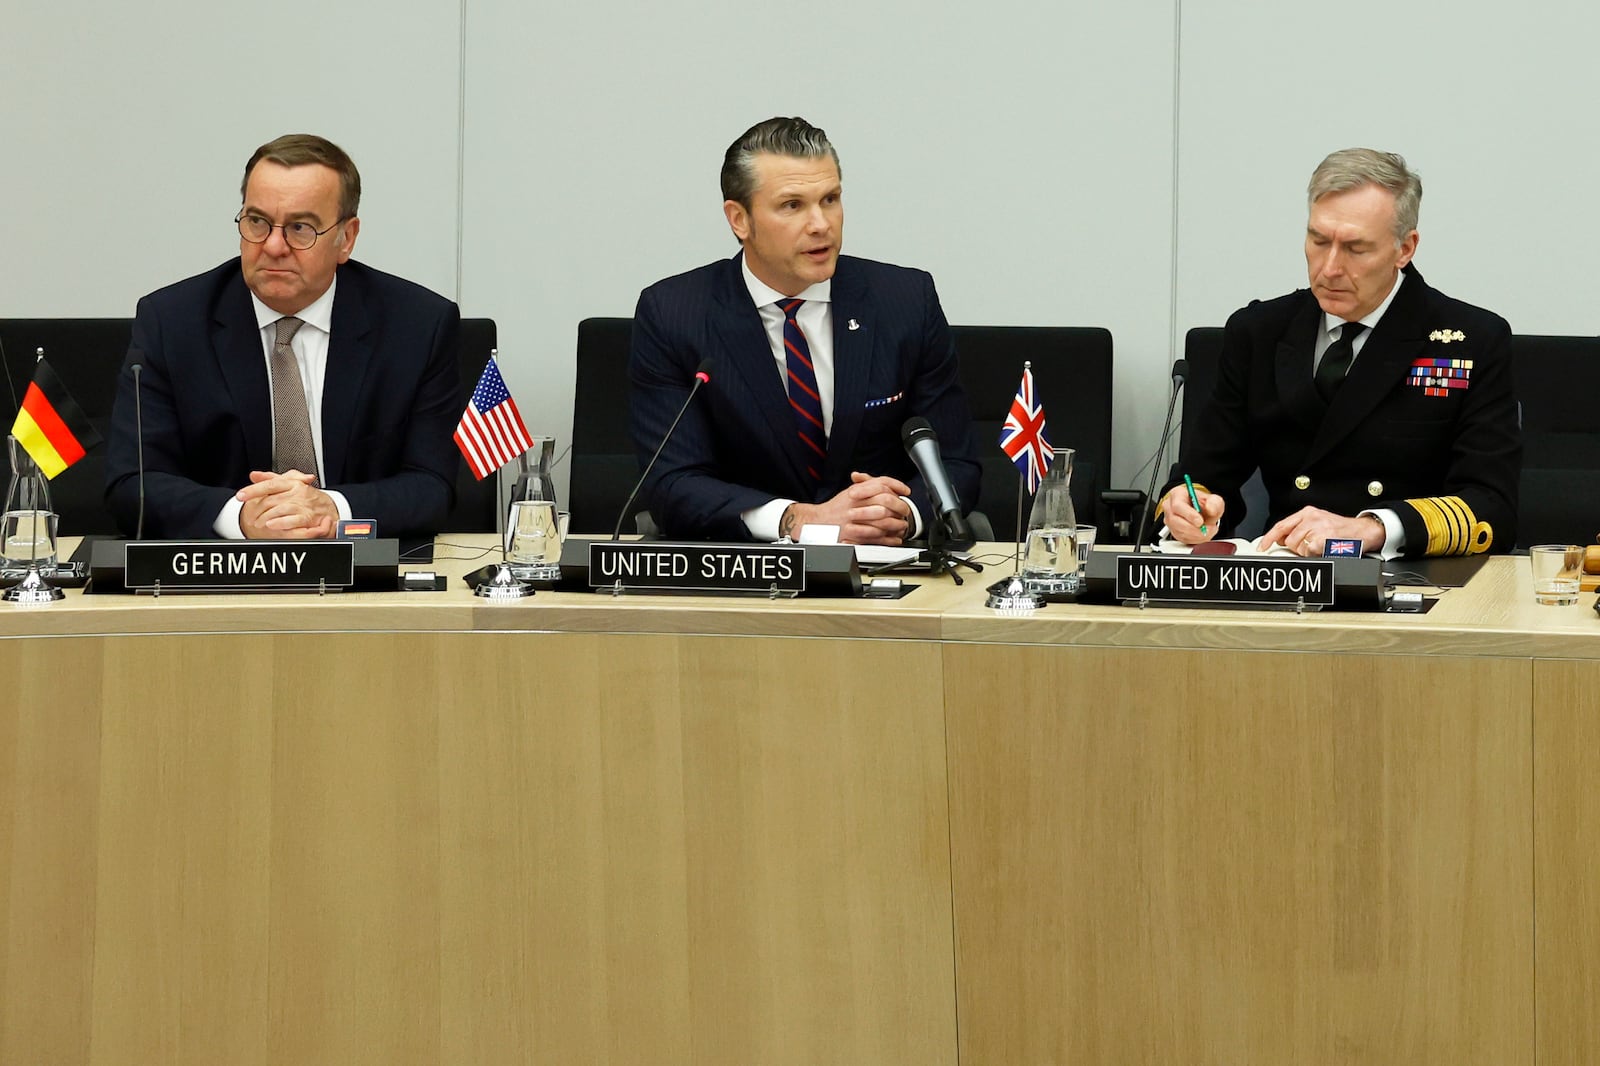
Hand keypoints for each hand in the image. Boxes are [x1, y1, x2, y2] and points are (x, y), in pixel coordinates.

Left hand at [236, 469, 337, 539]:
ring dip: (267, 517)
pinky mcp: (309, 517)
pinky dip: (282, 522)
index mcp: (292, 483)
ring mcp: (304, 505)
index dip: (254, 490)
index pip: (270, 484)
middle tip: (250, 517)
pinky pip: (294, 520)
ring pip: (281, 509)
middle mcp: (298, 492)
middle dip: (258, 509)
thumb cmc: (310, 498)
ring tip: (258, 523)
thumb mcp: (292, 484)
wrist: (332, 509)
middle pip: (272, 499)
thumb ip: (272, 479)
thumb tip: (254, 475)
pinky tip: (272, 524)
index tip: (240, 496)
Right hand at [782, 472, 914, 545]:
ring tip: (902, 525)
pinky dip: (889, 538)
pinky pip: (876, 537)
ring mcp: (855, 519)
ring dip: (896, 523)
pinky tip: (895, 538)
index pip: (881, 483)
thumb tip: (887, 485)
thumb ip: (868, 485)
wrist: (817, 522)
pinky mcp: (854, 534)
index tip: (905, 491)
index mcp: (856, 491)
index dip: (897, 485)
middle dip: (899, 506)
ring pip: (883, 519)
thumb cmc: (836, 509)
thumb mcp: (851, 492)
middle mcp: (856, 503)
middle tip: (905, 510)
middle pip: (885, 500)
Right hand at [1160, 484, 1224, 544]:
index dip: (1189, 515)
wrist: (1201, 512)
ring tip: (1208, 530)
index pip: (1178, 506)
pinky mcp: (1173, 531)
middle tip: (1208, 529)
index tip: (1200, 522)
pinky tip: (1202, 534)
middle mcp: (1170, 507)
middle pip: (1175, 521)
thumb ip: (1214, 502)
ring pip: (1179, 531)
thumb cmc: (1203, 504)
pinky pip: (1182, 538)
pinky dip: (1194, 539)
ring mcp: (1169, 520)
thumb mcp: (1213, 499)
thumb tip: (1210, 509)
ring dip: (1196, 534)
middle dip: (1194, 528)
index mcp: (1177, 495)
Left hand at [1260, 507, 1384, 556]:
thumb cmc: (1342, 530)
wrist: (1364, 531)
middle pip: (1288, 539)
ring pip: (1298, 547)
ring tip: (1320, 546)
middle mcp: (1311, 518)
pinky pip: (1309, 552)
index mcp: (1307, 513)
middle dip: (1296, 547)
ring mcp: (1317, 527)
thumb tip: (1281, 539)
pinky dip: (1315, 555)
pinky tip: (1324, 549)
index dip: (1269, 537)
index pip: (1281, 525)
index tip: (1262, 547)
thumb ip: (1299, 528)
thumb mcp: (1318, 522)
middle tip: (1311, 546)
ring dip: (1307, 552)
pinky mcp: (1323, 538)